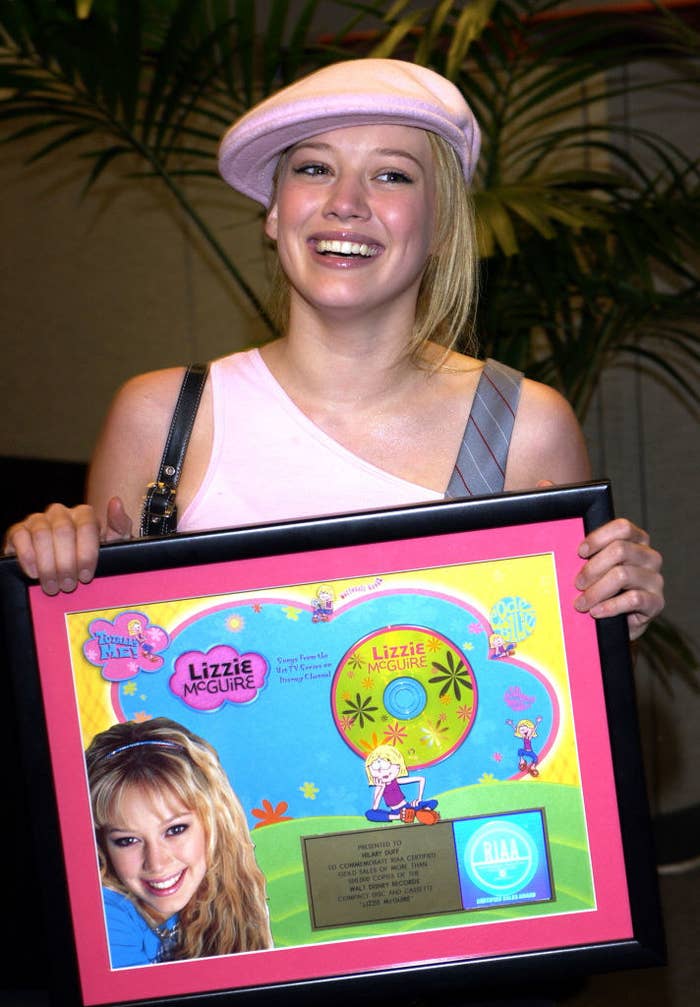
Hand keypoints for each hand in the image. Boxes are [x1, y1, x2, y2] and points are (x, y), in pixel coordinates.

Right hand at [3, 496, 131, 594]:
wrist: (68, 568)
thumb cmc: (92, 555)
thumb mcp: (113, 544)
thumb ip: (119, 525)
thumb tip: (115, 502)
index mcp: (84, 514)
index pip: (87, 526)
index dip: (87, 554)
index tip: (87, 576)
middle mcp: (60, 513)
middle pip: (63, 531)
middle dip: (67, 563)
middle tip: (69, 585)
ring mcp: (38, 520)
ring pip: (41, 535)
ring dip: (48, 565)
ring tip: (53, 586)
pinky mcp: (18, 531)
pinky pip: (19, 537)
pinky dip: (27, 557)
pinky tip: (35, 574)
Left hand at [573, 518, 663, 640]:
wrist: (619, 623)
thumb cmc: (606, 589)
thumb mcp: (599, 569)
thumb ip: (590, 557)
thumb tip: (566, 552)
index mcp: (637, 541)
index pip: (623, 527)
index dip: (599, 537)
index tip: (580, 552)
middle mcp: (650, 557)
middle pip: (620, 550)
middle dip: (593, 568)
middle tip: (577, 583)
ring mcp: (655, 579)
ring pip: (623, 575)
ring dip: (596, 591)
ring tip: (582, 603)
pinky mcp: (657, 602)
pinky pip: (633, 599)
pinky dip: (610, 606)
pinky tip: (596, 611)